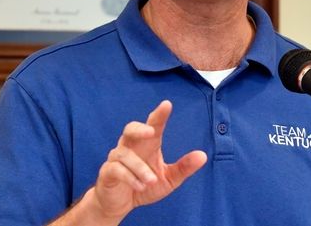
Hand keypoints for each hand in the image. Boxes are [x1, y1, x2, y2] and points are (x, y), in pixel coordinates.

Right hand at [88, 100, 206, 222]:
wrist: (120, 204)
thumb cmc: (144, 185)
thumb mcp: (169, 179)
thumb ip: (184, 168)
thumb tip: (203, 155)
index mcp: (147, 145)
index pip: (153, 125)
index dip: (159, 115)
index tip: (167, 104)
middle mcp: (131, 147)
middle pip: (130, 129)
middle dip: (140, 129)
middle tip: (152, 133)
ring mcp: (117, 159)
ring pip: (125, 154)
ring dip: (139, 168)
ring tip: (151, 180)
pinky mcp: (107, 172)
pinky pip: (116, 169)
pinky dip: (129, 177)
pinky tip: (140, 186)